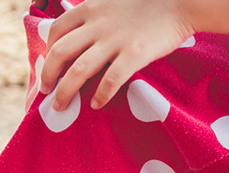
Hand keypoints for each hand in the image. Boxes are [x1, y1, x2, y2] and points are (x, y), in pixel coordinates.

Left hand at [38, 0, 192, 109]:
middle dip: (48, 75)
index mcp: (91, 9)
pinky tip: (96, 104)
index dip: (48, 49)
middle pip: (60, 52)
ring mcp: (115, 40)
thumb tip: (78, 37)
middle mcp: (98, 24)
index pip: (56, 30)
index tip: (49, 64)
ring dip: (65, 91)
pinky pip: (110, 80)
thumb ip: (95, 16)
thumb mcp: (112, 1)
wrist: (182, 1)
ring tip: (60, 106)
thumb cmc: (147, 4)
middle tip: (46, 91)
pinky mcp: (135, 54)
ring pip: (79, 70)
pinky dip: (100, 95)